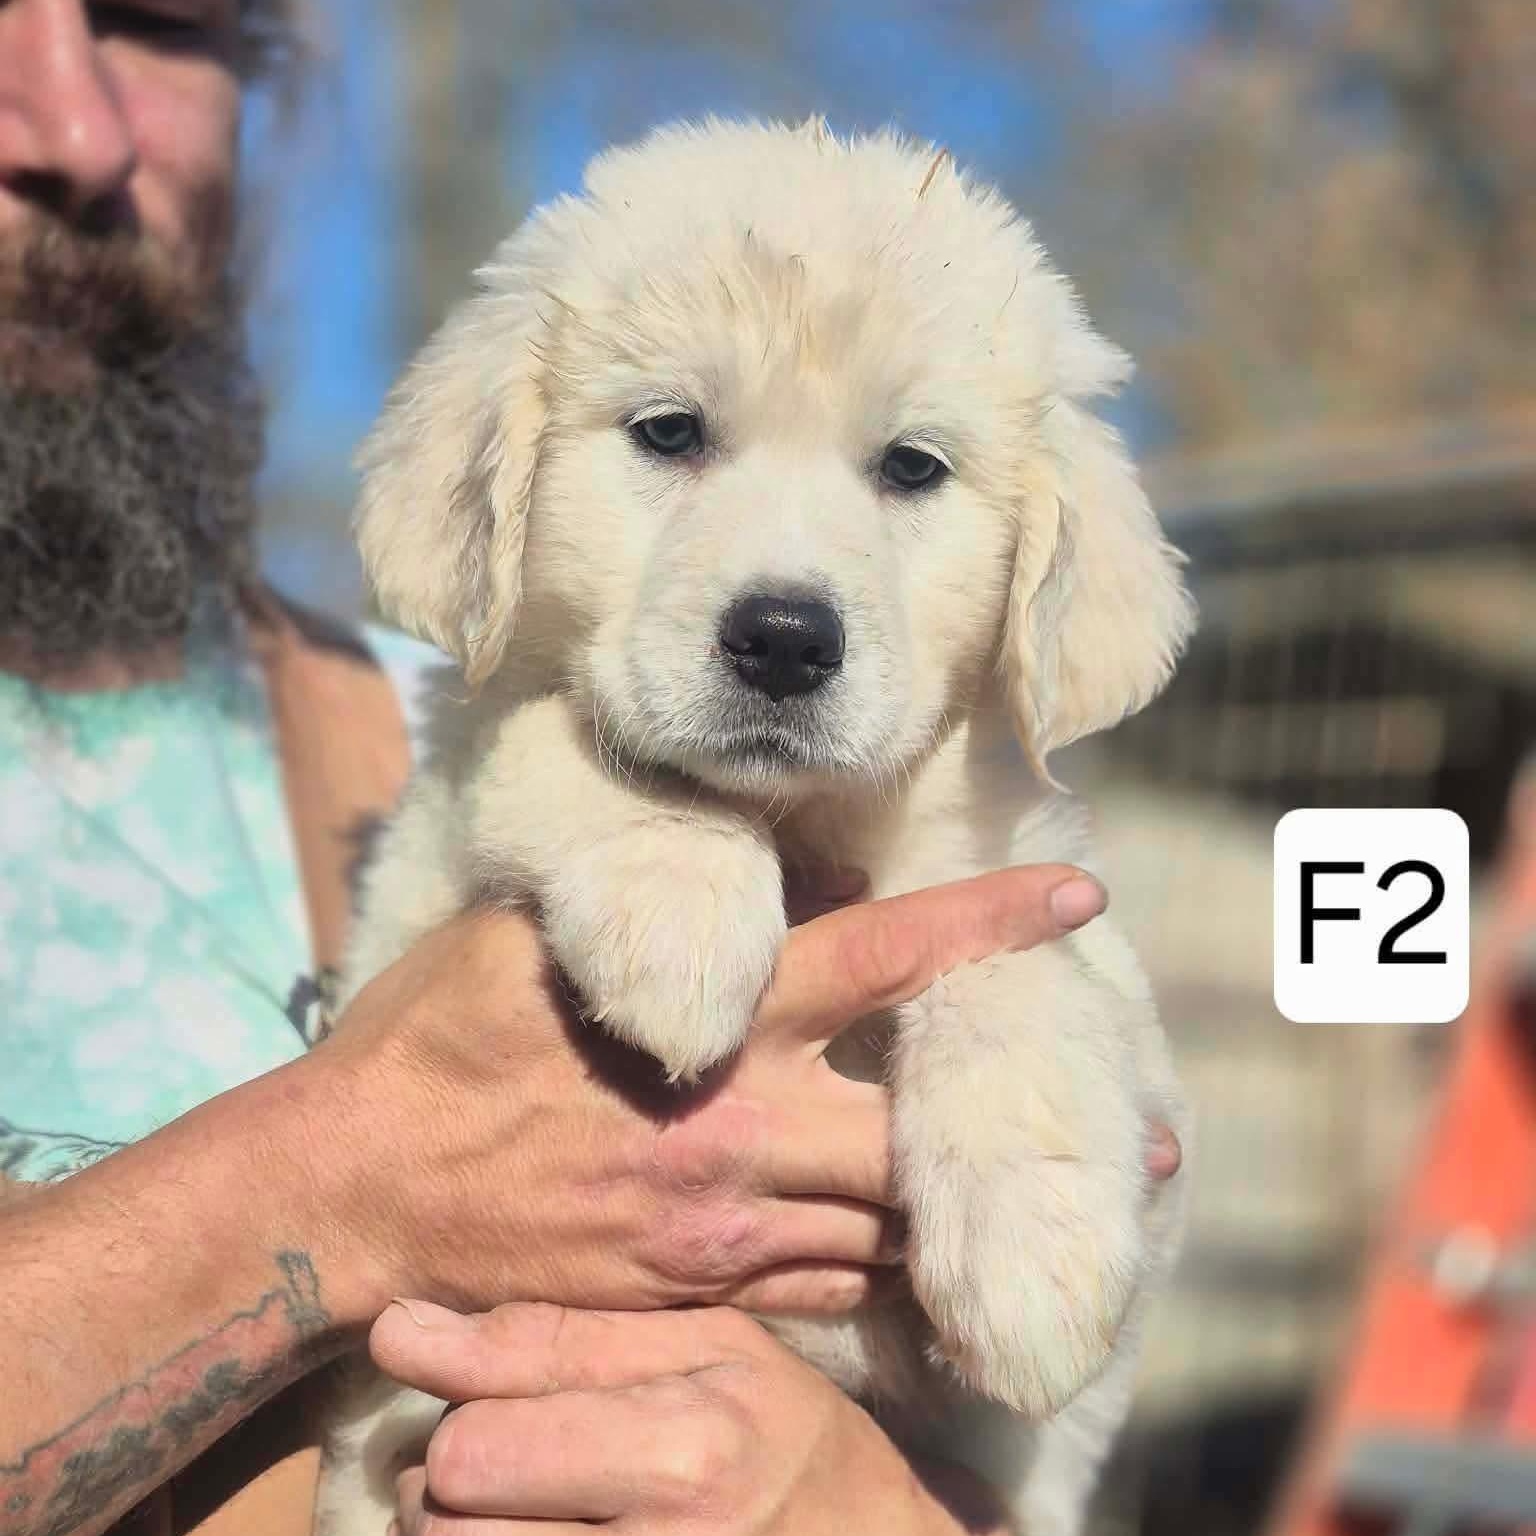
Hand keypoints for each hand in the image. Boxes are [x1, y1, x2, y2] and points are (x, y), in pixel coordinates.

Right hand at [289, 865, 1119, 1325]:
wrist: (361, 1193)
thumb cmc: (436, 1041)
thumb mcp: (530, 933)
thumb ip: (649, 906)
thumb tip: (736, 861)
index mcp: (715, 1023)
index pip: (882, 955)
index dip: (989, 920)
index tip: (1079, 891)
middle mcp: (741, 1128)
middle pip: (925, 1125)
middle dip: (1037, 1131)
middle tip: (1150, 1141)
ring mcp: (726, 1225)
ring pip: (892, 1224)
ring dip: (988, 1219)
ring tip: (1089, 1225)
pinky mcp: (700, 1292)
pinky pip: (828, 1294)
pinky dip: (898, 1284)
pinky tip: (953, 1286)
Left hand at [373, 1300, 1012, 1534]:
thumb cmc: (792, 1436)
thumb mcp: (707, 1348)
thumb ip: (556, 1336)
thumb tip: (396, 1328)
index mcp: (683, 1450)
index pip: (473, 1443)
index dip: (469, 1416)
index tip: (501, 1408)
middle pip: (448, 1524)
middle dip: (462, 1485)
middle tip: (517, 1467)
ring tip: (526, 1513)